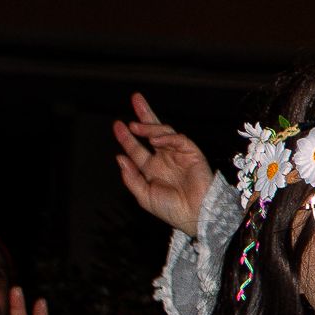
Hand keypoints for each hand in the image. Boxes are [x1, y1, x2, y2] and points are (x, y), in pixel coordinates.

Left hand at [113, 92, 213, 236]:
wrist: (195, 214)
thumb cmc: (172, 210)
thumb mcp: (144, 196)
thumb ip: (131, 177)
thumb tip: (120, 158)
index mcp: (152, 170)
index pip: (137, 150)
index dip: (127, 138)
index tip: (118, 126)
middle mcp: (165, 159)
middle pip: (152, 132)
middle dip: (144, 116)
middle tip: (135, 99)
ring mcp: (178, 155)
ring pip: (163, 133)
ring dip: (149, 127)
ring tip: (136, 126)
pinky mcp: (192, 153)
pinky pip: (178, 139)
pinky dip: (166, 137)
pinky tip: (155, 139)